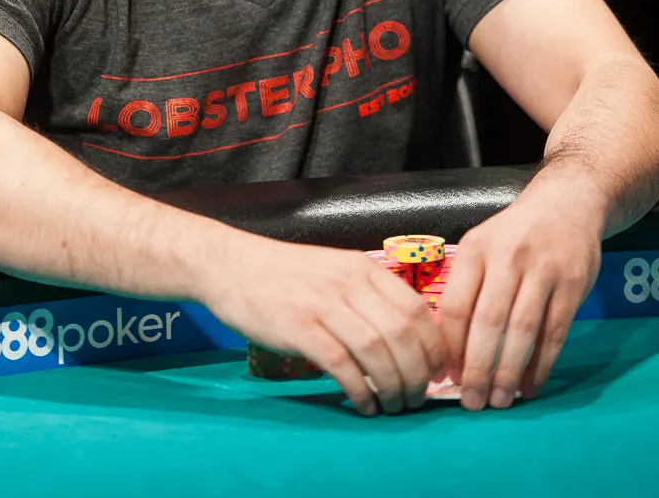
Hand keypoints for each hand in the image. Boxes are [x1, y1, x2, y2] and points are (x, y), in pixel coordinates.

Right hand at [199, 233, 449, 415]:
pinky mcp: (298, 327)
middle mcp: (349, 282)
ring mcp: (322, 304)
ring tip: (395, 406)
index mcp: (363, 268)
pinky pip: (341, 365)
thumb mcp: (335, 270)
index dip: (434, 347)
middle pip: (403, 334)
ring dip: (394, 386)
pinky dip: (360, 391)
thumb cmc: (285, 274)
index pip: (417, 309)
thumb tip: (405, 339)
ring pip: (377, 350)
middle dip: (419, 374)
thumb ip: (367, 297)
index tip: (437, 373)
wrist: (231, 265)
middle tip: (418, 398)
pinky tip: (364, 405)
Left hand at [439, 179, 602, 410]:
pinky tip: (530, 385)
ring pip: (523, 331)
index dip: (451, 347)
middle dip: (477, 367)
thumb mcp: (481, 245)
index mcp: (476, 249)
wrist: (565, 203)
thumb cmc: (513, 234)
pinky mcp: (572, 285)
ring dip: (509, 371)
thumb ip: (466, 287)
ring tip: (499, 400)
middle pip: (488, 322)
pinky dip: (542, 364)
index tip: (447, 377)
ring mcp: (542, 271)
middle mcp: (507, 258)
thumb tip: (446, 348)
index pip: (457, 305)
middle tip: (471, 402)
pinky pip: (555, 332)